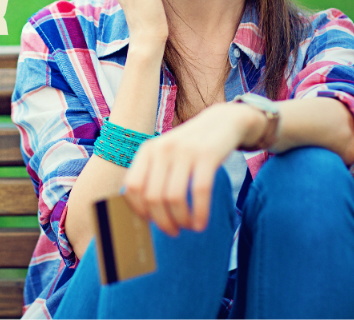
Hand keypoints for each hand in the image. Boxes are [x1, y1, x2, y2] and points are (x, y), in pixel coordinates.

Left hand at [122, 103, 260, 235]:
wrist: (222, 121)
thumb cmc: (190, 149)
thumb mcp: (165, 155)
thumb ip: (152, 177)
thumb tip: (141, 214)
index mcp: (147, 150)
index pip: (131, 187)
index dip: (139, 209)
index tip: (151, 222)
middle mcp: (162, 149)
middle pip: (152, 197)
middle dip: (162, 221)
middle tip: (173, 231)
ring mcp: (184, 151)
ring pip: (174, 197)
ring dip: (180, 220)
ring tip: (188, 226)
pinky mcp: (207, 155)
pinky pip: (200, 192)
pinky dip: (200, 214)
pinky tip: (201, 224)